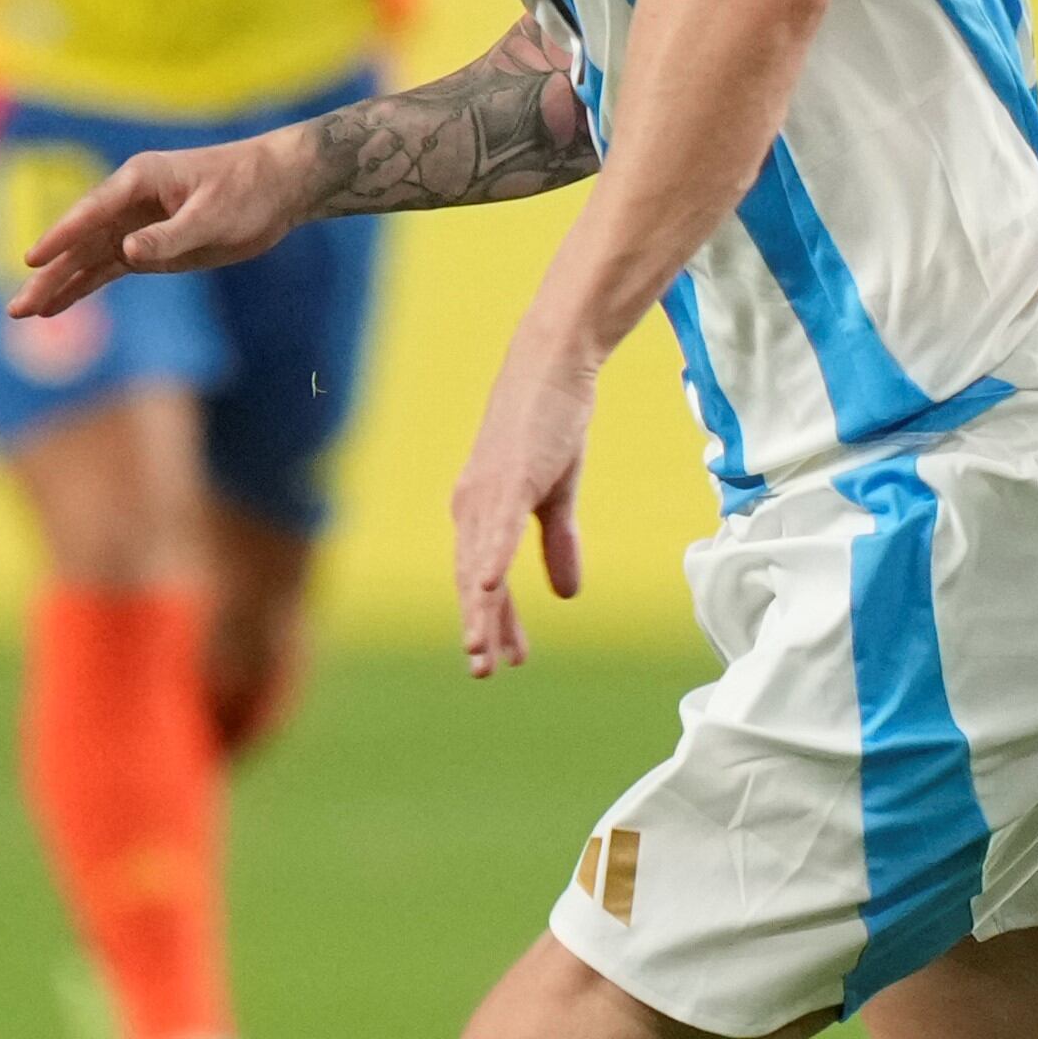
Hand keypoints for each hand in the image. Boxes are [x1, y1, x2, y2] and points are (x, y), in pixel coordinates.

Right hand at [12, 133, 307, 317]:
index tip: (32, 258)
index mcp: (140, 181)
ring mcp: (135, 226)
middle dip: (49, 274)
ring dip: (58, 285)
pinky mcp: (149, 249)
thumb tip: (125, 253)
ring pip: (88, 259)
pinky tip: (58, 305)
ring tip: (24, 312)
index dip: (61, 236)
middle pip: (79, 242)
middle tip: (18, 307)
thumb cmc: (247, 190)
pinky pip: (107, 269)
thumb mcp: (212, 215)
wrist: (278, 187)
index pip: (91, 212)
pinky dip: (83, 287)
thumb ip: (169, 236)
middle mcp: (128, 203)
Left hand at [451, 328, 595, 676]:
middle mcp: (472, 506)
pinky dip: (489, 562)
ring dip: (479, 611)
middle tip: (483, 672)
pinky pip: (496, 531)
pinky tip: (483, 591)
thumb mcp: (557, 493)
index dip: (494, 620)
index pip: (482, 578)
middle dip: (479, 628)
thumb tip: (566, 596)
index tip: (507, 659)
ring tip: (478, 652)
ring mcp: (486, 493)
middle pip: (471, 580)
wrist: (553, 366)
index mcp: (481, 511)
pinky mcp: (506, 479)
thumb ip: (558, 544)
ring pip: (479, 565)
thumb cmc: (551, 422)